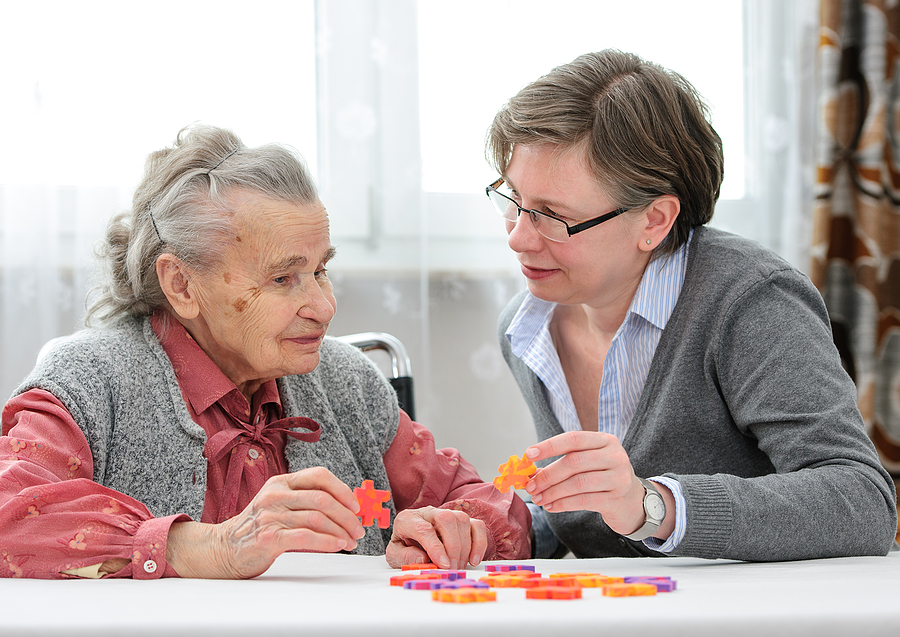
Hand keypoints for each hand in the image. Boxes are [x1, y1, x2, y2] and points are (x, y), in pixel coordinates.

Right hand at [167, 466, 364, 578]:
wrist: (223, 548)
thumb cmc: (258, 528)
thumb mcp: (280, 505)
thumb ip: (306, 502)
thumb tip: (346, 509)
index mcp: (281, 482)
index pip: (319, 475)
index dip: (342, 489)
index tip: (356, 506)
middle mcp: (276, 494)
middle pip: (323, 499)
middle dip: (347, 516)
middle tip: (359, 529)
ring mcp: (270, 515)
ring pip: (317, 518)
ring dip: (341, 531)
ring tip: (351, 541)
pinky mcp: (268, 537)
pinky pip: (305, 536)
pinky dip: (327, 541)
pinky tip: (338, 545)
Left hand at [385, 507, 487, 569]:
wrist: (411, 543)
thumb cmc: (404, 549)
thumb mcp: (395, 556)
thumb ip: (404, 557)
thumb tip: (422, 558)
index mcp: (407, 519)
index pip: (424, 529)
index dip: (435, 547)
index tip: (443, 565)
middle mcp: (428, 512)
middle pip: (446, 518)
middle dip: (452, 546)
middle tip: (452, 568)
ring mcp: (447, 514)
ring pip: (461, 520)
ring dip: (464, 547)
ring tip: (458, 567)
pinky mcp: (462, 521)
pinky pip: (476, 525)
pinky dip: (479, 543)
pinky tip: (473, 560)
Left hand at [523, 431, 648, 536]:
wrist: (632, 501)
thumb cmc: (602, 477)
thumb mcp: (588, 463)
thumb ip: (563, 463)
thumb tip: (531, 472)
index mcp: (605, 440)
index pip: (573, 439)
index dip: (549, 446)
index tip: (528, 454)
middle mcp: (615, 455)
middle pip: (574, 462)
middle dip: (548, 475)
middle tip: (530, 486)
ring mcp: (618, 477)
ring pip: (578, 483)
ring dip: (553, 492)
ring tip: (538, 499)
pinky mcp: (617, 498)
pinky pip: (584, 500)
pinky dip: (563, 504)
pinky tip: (551, 507)